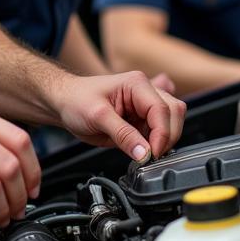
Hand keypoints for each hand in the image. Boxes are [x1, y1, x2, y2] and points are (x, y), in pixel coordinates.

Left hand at [51, 71, 185, 160]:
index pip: (162, 109)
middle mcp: (145, 92)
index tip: (152, 154)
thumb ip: (122, 135)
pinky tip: (144, 149)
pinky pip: (160, 131)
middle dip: (167, 137)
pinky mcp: (141, 119)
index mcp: (137, 84)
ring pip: (172, 121)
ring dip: (164, 140)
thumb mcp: (97, 117)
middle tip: (151, 156)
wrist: (64, 102)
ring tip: (146, 154)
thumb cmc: (76, 100)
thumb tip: (144, 153)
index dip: (162, 134)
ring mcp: (144, 106)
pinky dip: (157, 143)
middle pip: (174, 113)